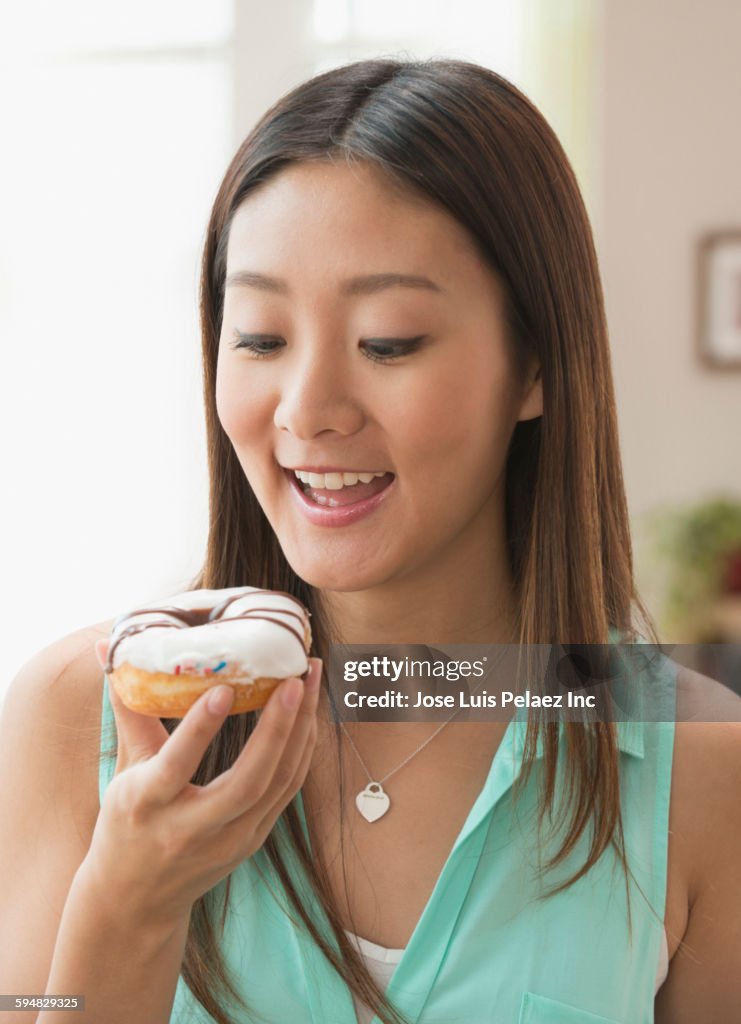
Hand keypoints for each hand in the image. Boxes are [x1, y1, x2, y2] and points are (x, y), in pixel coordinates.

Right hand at [81, 641, 321, 930]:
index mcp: (147, 806)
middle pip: (247, 783)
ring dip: (300, 732)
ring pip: (277, 786)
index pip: (178, 766)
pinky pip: (287, 791)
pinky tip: (309, 716)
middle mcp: (191, 829)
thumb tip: (106, 648)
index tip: (225, 688)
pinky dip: (302, 751)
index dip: (201, 728)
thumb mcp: (123, 771)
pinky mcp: (253, 842)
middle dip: (277, 729)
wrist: (135, 902)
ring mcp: (229, 841)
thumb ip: (127, 710)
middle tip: (295, 679)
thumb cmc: (125, 824)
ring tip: (310, 682)